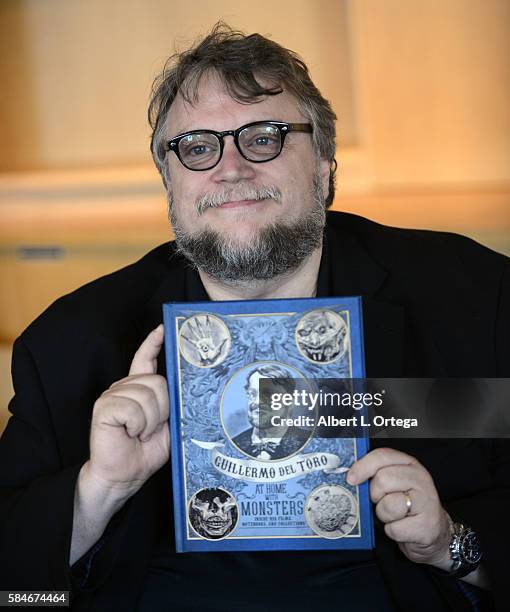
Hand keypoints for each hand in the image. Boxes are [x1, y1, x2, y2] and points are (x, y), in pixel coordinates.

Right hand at [86, 324, 169, 495]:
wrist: (123, 476)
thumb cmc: (145, 452)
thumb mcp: (168, 425)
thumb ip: (172, 403)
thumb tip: (187, 386)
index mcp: (139, 390)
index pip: (145, 359)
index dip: (153, 343)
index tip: (163, 329)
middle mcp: (124, 387)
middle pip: (157, 382)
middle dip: (162, 409)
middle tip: (150, 429)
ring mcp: (112, 394)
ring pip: (148, 395)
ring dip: (150, 421)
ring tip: (138, 433)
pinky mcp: (104, 406)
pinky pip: (133, 408)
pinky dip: (137, 425)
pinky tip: (128, 433)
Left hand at [347, 447, 450, 568]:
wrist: (434, 533)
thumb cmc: (407, 506)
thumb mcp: (393, 485)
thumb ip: (375, 475)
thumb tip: (350, 477)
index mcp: (409, 464)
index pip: (382, 456)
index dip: (363, 466)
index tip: (351, 479)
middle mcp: (420, 478)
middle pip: (382, 480)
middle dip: (376, 496)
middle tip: (383, 502)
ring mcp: (427, 501)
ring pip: (388, 505)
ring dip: (384, 516)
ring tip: (395, 516)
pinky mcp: (427, 525)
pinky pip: (394, 528)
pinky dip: (393, 532)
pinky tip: (403, 528)